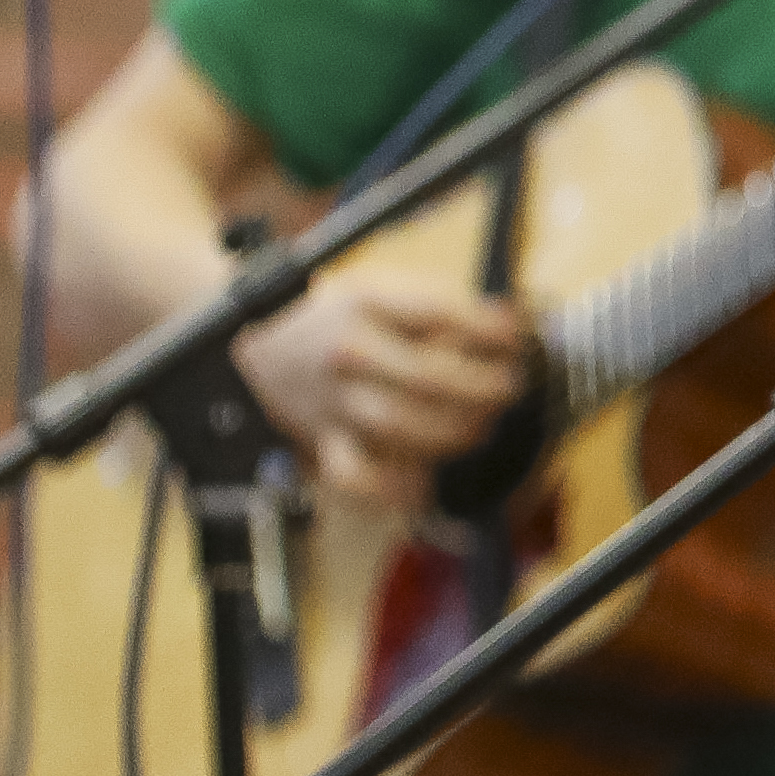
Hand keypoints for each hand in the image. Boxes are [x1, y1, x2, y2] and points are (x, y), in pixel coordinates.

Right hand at [235, 265, 530, 512]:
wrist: (257, 342)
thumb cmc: (332, 316)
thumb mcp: (380, 287)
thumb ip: (436, 306)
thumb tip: (504, 326)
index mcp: (366, 304)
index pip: (438, 314)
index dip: (488, 329)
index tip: (517, 337)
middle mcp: (348, 352)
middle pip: (426, 376)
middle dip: (482, 387)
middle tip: (508, 388)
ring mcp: (334, 399)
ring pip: (399, 425)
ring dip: (452, 431)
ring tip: (481, 425)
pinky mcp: (323, 439)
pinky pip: (354, 475)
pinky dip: (390, 488)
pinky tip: (424, 486)